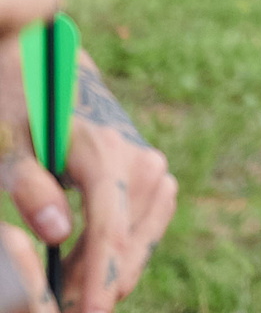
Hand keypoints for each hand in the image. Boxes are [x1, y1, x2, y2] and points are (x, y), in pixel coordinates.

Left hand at [2, 60, 174, 312]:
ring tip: (81, 289)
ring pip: (146, 229)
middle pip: (132, 233)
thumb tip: (57, 234)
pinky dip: (131, 242)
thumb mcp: (8, 146)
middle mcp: (135, 154)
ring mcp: (148, 159)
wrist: (41, 68)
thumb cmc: (16, 108)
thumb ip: (29, 187)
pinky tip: (101, 259)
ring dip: (119, 262)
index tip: (89, 311)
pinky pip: (150, 215)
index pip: (108, 225)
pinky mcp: (148, 166)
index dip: (99, 274)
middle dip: (108, 277)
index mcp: (100, 149)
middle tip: (76, 309)